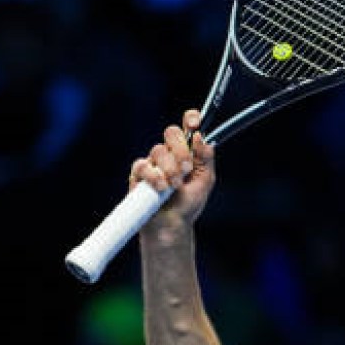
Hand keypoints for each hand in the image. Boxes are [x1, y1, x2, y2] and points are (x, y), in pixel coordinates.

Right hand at [131, 109, 215, 236]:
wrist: (172, 225)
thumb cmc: (188, 203)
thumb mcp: (205, 180)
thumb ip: (206, 158)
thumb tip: (201, 137)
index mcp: (187, 152)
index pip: (187, 127)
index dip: (190, 119)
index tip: (195, 123)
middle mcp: (169, 153)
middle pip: (171, 133)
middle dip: (180, 149)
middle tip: (187, 168)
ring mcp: (153, 162)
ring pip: (158, 150)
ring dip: (170, 168)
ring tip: (175, 185)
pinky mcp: (138, 174)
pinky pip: (142, 165)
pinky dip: (154, 176)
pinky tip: (161, 188)